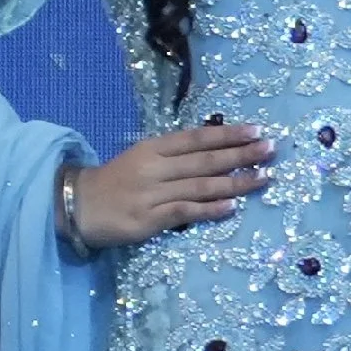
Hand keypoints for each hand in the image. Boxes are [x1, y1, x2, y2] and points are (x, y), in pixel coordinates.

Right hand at [60, 121, 274, 247]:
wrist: (79, 206)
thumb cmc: (116, 181)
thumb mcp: (142, 157)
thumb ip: (174, 155)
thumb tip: (215, 150)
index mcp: (154, 147)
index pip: (197, 138)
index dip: (228, 134)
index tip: (256, 130)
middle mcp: (155, 167)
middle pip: (205, 160)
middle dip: (241, 154)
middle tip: (271, 149)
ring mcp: (152, 194)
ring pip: (201, 185)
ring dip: (235, 182)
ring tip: (263, 177)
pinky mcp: (148, 220)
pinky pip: (185, 212)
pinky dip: (209, 209)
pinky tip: (232, 206)